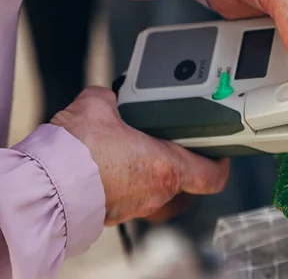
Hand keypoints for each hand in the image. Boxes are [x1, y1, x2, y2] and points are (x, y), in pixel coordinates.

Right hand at [50, 87, 228, 224]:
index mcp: (166, 167)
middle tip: (165, 137)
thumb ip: (112, 98)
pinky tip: (109, 163)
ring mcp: (135, 206)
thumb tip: (109, 97)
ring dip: (150, 169)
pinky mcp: (113, 213)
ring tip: (131, 147)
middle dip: (176, 157)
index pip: (213, 176)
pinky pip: (131, 194)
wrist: (43, 186)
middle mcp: (156, 193)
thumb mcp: (97, 106)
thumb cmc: (76, 152)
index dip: (220, 163)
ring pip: (155, 187)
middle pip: (182, 177)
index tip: (218, 150)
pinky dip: (127, 179)